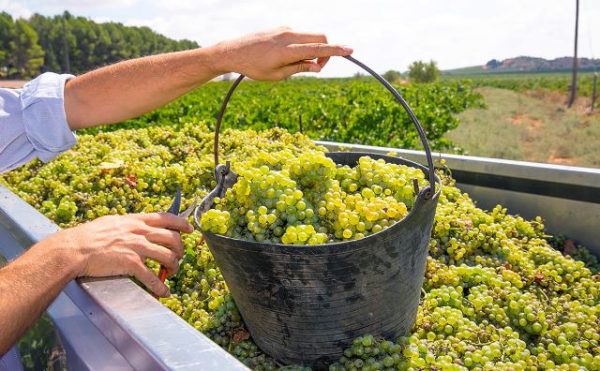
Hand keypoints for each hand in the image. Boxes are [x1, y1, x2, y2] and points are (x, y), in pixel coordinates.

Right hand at [40, 213, 192, 296]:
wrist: (75, 249)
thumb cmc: (89, 236)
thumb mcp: (112, 222)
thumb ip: (128, 224)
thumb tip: (136, 226)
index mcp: (136, 221)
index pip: (165, 218)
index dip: (181, 224)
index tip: (189, 229)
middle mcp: (140, 232)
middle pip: (172, 239)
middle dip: (180, 249)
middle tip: (179, 257)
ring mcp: (137, 247)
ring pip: (167, 256)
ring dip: (174, 267)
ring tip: (173, 273)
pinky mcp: (131, 263)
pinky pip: (152, 276)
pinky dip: (160, 286)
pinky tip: (163, 292)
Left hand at [214, 27, 352, 79]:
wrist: (233, 52)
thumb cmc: (254, 68)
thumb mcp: (277, 75)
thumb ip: (299, 69)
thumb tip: (317, 66)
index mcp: (287, 50)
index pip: (317, 49)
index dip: (336, 50)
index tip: (350, 50)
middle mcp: (288, 36)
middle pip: (320, 37)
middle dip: (326, 51)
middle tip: (317, 66)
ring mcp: (285, 29)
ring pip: (311, 36)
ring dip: (313, 49)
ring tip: (299, 63)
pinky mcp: (282, 28)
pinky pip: (301, 35)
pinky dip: (304, 45)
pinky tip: (289, 55)